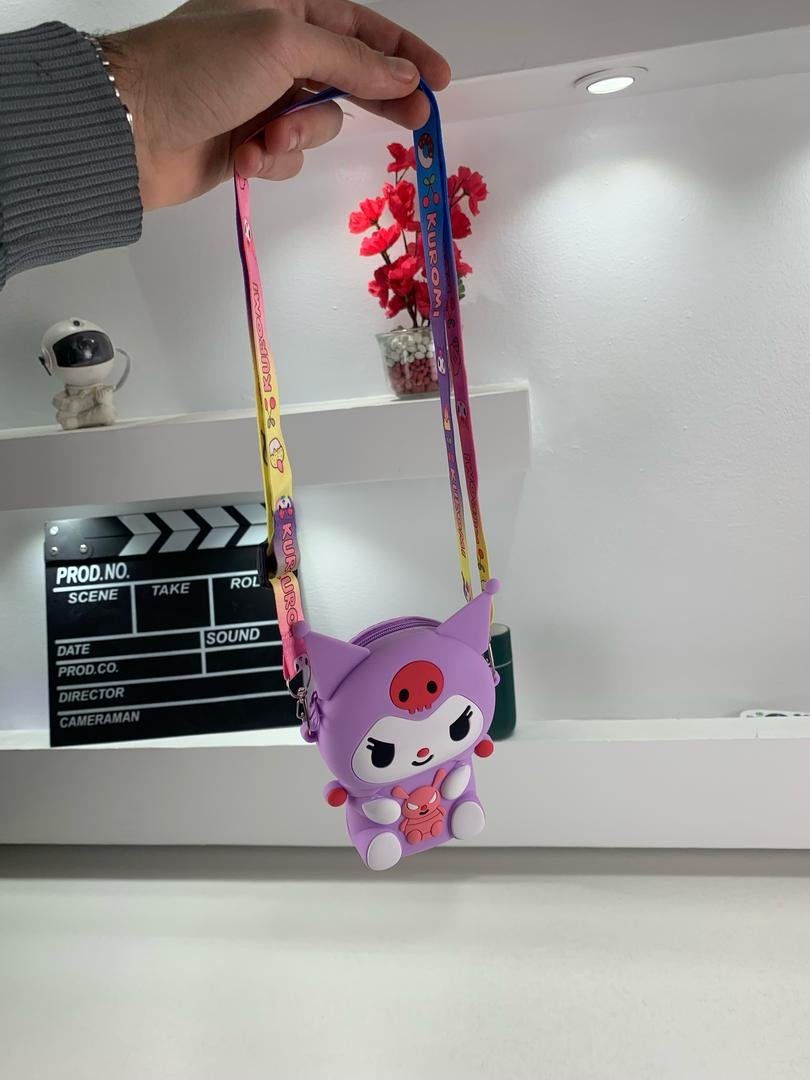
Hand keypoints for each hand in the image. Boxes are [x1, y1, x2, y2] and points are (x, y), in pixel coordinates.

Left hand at [100, 0, 450, 210]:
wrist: (130, 127)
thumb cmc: (199, 67)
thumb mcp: (282, 44)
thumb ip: (349, 61)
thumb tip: (404, 77)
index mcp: (281, 7)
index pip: (358, 27)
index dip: (402, 53)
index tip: (438, 81)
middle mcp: (275, 50)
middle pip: (348, 76)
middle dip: (376, 101)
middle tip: (415, 124)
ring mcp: (261, 98)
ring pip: (317, 125)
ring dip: (299, 136)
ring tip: (266, 138)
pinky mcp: (249, 142)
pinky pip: (288, 156)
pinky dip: (272, 160)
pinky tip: (245, 157)